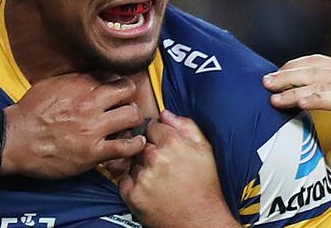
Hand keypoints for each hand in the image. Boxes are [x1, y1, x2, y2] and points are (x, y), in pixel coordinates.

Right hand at [1, 73, 145, 178]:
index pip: (113, 75)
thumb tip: (90, 76)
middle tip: (125, 105)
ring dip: (132, 119)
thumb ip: (74, 80)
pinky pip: (126, 147)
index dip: (117, 83)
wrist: (15, 139)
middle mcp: (90, 102)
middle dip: (129, 97)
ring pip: (132, 115)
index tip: (116, 91)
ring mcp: (93, 127)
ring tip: (129, 124)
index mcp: (79, 84)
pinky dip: (134, 145)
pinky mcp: (93, 152)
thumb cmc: (29, 112)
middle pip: (128, 91)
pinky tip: (135, 143)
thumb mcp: (50, 84)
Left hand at [119, 111, 237, 227]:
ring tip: (158, 180)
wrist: (201, 221)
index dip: (158, 137)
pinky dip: (133, 184)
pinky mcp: (133, 194)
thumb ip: (185, 125)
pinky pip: (125, 180)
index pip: (152, 126)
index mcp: (172, 142)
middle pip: (140, 143)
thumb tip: (165, 114)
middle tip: (162, 166)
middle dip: (149, 151)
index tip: (164, 147)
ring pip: (132, 162)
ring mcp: (142, 176)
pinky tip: (150, 189)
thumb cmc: (205, 186)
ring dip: (141, 167)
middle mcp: (154, 157)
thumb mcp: (204, 149)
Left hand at [264, 54, 330, 129]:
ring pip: (322, 83)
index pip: (316, 61)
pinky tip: (302, 104)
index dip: (293, 66)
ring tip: (273, 97)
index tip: (273, 73)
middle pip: (314, 69)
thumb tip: (307, 94)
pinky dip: (319, 99)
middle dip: (287, 75)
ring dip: (295, 89)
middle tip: (264, 82)